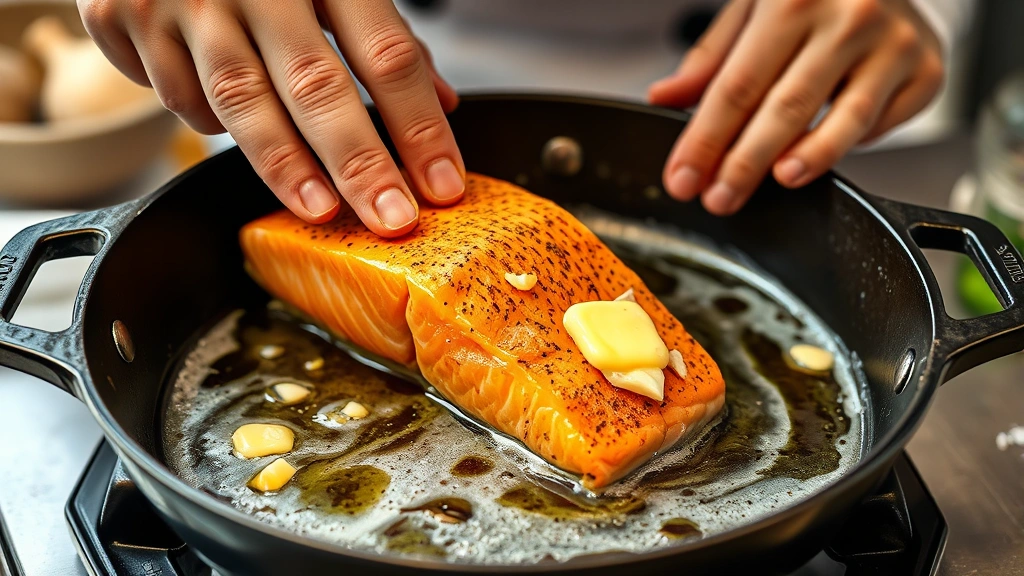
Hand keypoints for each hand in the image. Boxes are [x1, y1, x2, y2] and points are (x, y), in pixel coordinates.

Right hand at [78, 0, 463, 235]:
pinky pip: (178, 95)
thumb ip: (383, 35)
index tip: (441, 182)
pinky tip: (233, 126)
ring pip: (238, 100)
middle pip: (315, 85)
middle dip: (360, 163)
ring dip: (284, 164)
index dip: (418, 125)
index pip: (385, 54)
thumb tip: (442, 103)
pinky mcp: (123, 17)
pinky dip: (208, 121)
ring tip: (321, 209)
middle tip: (391, 219)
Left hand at [649, 0, 943, 214]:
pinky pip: (882, 124)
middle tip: (719, 198)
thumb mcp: (753, 6)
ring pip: (845, 120)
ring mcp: (894, 44)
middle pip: (786, 107)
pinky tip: (821, 153)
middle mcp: (848, 17)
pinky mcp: (927, 70)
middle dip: (745, 163)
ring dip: (810, 158)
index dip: (705, 140)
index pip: (737, 86)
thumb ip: (710, 58)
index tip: (683, 179)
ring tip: (779, 181)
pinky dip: (851, 145)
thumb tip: (665, 98)